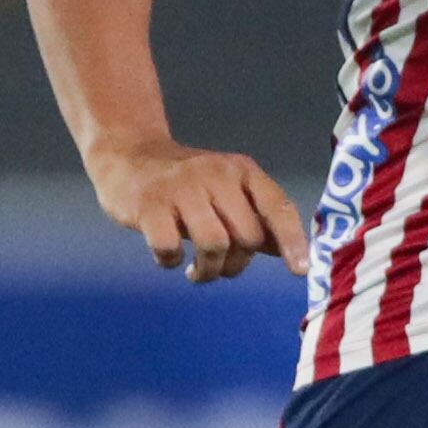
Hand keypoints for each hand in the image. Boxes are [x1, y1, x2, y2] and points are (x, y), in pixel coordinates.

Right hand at [88, 136, 312, 282]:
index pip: (277, 206)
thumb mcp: (226, 191)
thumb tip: (292, 254)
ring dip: (207, 271)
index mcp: (241, 171)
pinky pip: (170, 248)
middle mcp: (215, 174)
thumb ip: (256, 219)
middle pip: (247, 236)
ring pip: (215, 245)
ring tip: (196, 271)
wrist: (128, 157)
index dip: (292, 240)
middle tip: (219, 267)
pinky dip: (171, 261)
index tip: (299, 271)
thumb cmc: (185, 184)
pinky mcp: (149, 204)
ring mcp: (181, 188)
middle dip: (237, 264)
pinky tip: (168, 256)